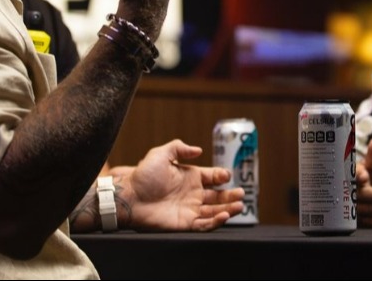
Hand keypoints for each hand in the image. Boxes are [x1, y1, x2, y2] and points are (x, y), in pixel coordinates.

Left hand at [118, 139, 243, 231]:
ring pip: (214, 211)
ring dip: (227, 209)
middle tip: (241, 194)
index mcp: (189, 177)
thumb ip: (179, 147)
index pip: (211, 177)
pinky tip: (223, 216)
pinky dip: (215, 222)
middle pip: (217, 196)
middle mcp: (192, 193)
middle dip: (230, 196)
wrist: (130, 197)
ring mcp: (190, 209)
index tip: (227, 176)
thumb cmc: (144, 175)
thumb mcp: (161, 154)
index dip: (221, 176)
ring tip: (238, 207)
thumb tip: (199, 149)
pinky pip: (204, 225)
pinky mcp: (185, 223)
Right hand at [356, 138, 371, 226]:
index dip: (357, 175)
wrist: (353, 194)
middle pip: (369, 197)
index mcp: (349, 177)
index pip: (352, 175)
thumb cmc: (363, 176)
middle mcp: (348, 194)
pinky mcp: (358, 223)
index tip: (364, 176)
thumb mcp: (369, 166)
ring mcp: (352, 210)